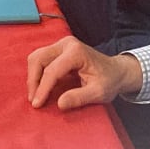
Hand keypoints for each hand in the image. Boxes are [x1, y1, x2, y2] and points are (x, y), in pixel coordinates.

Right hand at [27, 36, 141, 110]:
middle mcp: (66, 44)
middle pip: (38, 58)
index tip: (37, 104)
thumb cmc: (109, 81)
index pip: (52, 70)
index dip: (43, 88)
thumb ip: (79, 98)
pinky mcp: (58, 49)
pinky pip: (41, 59)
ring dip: (33, 76)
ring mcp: (61, 45)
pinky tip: (41, 87)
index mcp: (76, 52)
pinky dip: (37, 73)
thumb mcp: (99, 93)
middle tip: (34, 100)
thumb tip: (59, 104)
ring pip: (36, 57)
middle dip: (33, 80)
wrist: (116, 71)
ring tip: (36, 95)